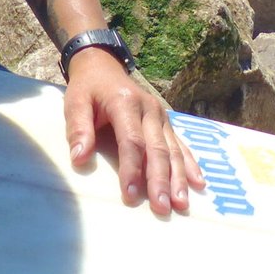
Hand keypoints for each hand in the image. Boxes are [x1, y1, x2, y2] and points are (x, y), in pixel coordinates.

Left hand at [63, 48, 205, 217]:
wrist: (103, 66)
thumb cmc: (88, 89)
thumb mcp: (75, 102)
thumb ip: (78, 129)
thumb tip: (79, 159)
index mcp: (126, 103)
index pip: (132, 141)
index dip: (132, 168)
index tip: (130, 195)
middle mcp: (149, 109)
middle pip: (157, 148)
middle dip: (160, 180)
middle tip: (161, 207)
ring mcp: (161, 115)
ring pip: (173, 150)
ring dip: (178, 178)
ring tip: (181, 203)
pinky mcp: (166, 122)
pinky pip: (181, 145)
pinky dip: (190, 164)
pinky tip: (198, 183)